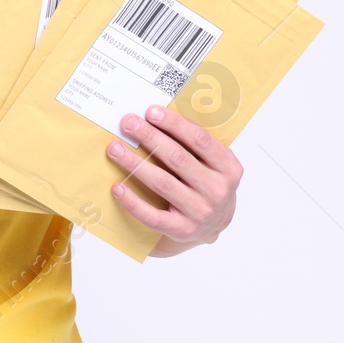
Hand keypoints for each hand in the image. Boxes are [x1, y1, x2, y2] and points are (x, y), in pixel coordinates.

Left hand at [106, 105, 242, 256]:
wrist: (213, 227)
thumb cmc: (207, 184)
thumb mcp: (213, 164)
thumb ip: (194, 144)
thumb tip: (156, 117)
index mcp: (228, 168)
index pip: (200, 140)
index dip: (174, 124)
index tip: (150, 112)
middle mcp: (217, 191)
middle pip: (178, 158)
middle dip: (150, 137)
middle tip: (128, 123)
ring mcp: (200, 212)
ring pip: (162, 183)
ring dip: (135, 164)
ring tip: (115, 149)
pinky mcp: (182, 230)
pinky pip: (152, 215)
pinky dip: (133, 201)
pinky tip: (117, 187)